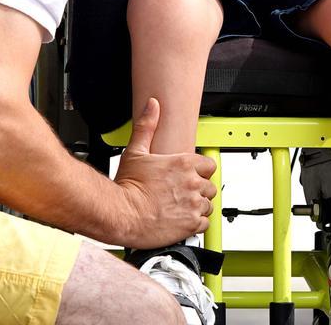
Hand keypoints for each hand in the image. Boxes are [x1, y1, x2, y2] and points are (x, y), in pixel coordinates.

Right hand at [112, 98, 216, 247]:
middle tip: (182, 196)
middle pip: (210, 186)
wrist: (121, 214)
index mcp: (184, 163)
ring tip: (180, 209)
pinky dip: (195, 224)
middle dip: (198, 191)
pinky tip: (181, 221)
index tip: (190, 178)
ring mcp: (193, 203)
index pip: (209, 165)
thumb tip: (152, 105)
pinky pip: (204, 223)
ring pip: (208, 204)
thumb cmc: (127, 187)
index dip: (200, 172)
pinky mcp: (191, 223)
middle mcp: (192, 182)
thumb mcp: (136, 151)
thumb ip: (147, 126)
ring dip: (197, 207)